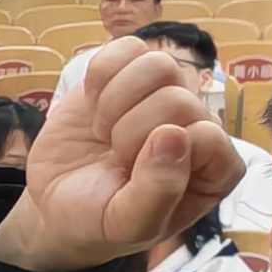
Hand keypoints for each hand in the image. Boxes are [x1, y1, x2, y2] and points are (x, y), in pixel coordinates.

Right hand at [0, 44, 238, 271]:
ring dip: (116, 101)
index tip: (132, 176)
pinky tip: (94, 106)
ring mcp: (164, 95)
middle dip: (131, 131)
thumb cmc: (100, 220)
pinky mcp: (129, 74)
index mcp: (215, 168)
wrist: (56, 204)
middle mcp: (198, 125)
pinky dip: (100, 76)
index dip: (160, 154)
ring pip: (158, 64)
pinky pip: (127, 47)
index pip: (207, 135)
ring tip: (105, 130)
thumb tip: (174, 134)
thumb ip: (158, 191)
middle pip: (178, 99)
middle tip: (114, 157)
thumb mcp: (128, 224)